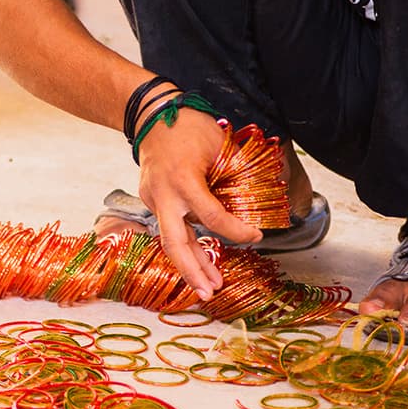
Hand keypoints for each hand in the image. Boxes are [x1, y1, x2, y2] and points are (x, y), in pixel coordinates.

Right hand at [135, 109, 258, 300]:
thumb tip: (252, 203)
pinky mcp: (151, 199)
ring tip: (208, 286)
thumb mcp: (218, 146)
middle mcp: (163, 195)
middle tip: (209, 293)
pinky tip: (200, 260)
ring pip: (170, 239)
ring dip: (189, 264)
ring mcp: (152, 198)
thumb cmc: (189, 126)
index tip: (256, 236)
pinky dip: (185, 244)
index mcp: (183, 180)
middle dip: (191, 271)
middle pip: (173, 243)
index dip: (236, 231)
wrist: (151, 115)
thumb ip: (230, 177)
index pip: (212, 217)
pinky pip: (169, 226)